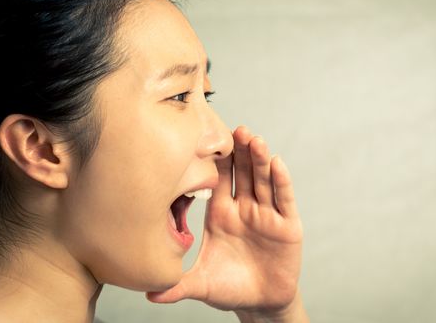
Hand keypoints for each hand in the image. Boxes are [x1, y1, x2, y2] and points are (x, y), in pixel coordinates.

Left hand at [146, 126, 303, 313]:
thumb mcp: (202, 284)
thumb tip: (148, 294)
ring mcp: (266, 215)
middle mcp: (244, 208)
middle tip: (235, 130)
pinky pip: (283, 200)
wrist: (260, 304)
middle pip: (243, 173)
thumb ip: (177, 286)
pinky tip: (277, 164)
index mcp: (221, 214)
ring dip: (260, 160)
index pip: (218, 180)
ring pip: (263, 181)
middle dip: (241, 152)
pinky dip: (281, 182)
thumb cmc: (229, 289)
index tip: (208, 139)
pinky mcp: (287, 226)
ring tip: (255, 140)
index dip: (216, 161)